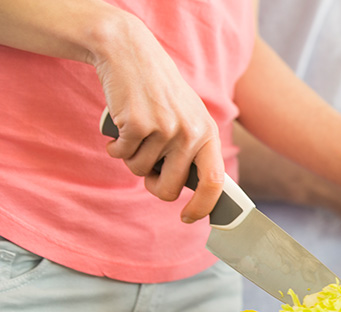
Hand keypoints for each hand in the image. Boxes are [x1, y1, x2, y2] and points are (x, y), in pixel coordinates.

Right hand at [92, 15, 223, 222]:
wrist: (131, 53)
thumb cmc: (159, 92)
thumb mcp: (188, 116)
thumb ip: (192, 150)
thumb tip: (192, 193)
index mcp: (207, 134)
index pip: (215, 182)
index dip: (204, 207)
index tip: (189, 217)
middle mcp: (190, 134)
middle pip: (171, 188)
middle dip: (155, 185)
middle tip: (149, 169)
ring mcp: (164, 130)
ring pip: (141, 171)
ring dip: (132, 157)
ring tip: (137, 131)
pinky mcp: (136, 125)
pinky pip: (121, 155)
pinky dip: (115, 145)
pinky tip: (121, 124)